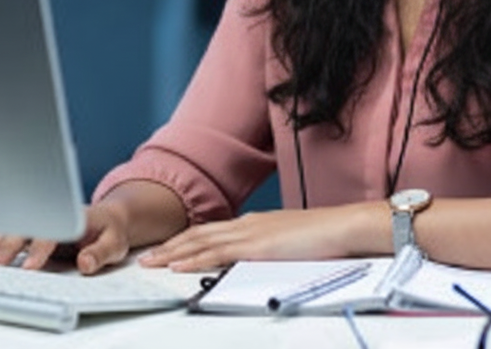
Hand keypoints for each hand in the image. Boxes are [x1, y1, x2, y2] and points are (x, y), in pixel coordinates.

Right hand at [0, 201, 132, 274]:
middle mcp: (50, 215)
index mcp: (71, 217)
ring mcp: (38, 221)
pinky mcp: (30, 230)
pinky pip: (5, 236)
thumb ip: (100, 253)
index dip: (40, 249)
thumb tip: (85, 263)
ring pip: (10, 231)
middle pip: (24, 229)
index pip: (51, 232)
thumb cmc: (112, 231)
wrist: (109, 218)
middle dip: (7, 247)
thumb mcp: (115, 243)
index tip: (29, 266)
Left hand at [139, 203, 381, 272]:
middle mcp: (247, 224)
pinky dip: (193, 259)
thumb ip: (271, 250)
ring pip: (201, 243)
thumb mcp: (291, 243)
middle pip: (199, 234)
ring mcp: (250, 233)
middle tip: (146, 258)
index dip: (187, 240)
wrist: (344, 226)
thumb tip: (259, 260)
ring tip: (150, 263)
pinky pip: (217, 254)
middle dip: (171, 246)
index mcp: (256, 223)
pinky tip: (177, 266)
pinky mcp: (256, 247)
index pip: (213, 231)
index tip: (169, 249)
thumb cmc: (326, 236)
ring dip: (173, 253)